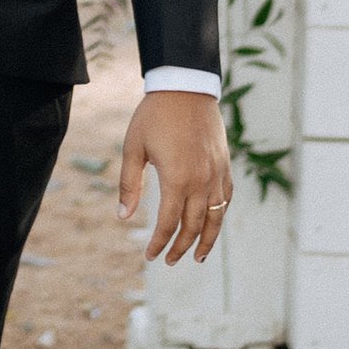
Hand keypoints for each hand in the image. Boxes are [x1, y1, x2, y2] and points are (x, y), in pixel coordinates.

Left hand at [120, 87, 233, 266]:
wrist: (185, 87)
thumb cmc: (154, 116)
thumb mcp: (134, 148)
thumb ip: (129, 185)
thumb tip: (123, 217)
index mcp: (177, 179)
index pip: (169, 223)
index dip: (160, 243)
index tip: (151, 256)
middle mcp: (201, 181)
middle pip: (193, 226)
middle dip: (181, 247)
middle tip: (170, 262)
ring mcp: (217, 174)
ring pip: (215, 217)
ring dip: (207, 240)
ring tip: (197, 257)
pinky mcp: (225, 165)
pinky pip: (225, 198)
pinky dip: (220, 216)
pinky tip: (212, 224)